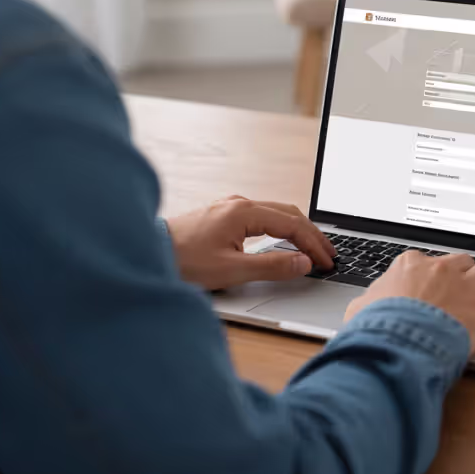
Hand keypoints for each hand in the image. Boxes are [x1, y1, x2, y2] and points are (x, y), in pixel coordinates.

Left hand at [166, 196, 335, 290]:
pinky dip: (280, 229)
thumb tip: (303, 263)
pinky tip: (282, 241)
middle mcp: (240, 204)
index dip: (314, 244)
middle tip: (328, 254)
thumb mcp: (232, 270)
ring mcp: (230, 207)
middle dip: (312, 235)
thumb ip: (272, 266)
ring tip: (311, 248)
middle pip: (289, 214)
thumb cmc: (184, 261)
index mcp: (245, 212)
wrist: (147, 253)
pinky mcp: (222, 216)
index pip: (293, 225)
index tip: (327, 262)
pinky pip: (262, 217)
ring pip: (276, 214)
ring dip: (296, 231)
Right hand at [345, 252, 474, 352]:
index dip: (431, 274)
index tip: (432, 283)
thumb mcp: (359, 311)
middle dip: (465, 272)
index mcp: (410, 265)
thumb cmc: (377, 328)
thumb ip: (367, 303)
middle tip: (466, 285)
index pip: (424, 261)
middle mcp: (441, 269)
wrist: (397, 342)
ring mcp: (465, 286)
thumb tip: (361, 308)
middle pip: (461, 261)